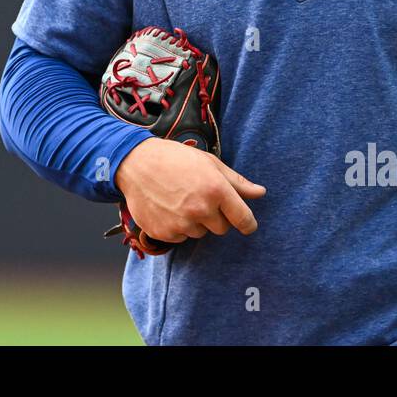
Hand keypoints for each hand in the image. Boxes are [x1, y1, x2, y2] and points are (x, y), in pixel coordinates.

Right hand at [113, 137, 265, 243]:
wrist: (135, 163)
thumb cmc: (175, 158)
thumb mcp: (209, 163)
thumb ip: (236, 182)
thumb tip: (261, 193)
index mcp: (216, 190)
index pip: (243, 219)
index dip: (247, 223)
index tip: (247, 224)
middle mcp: (200, 210)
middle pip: (222, 228)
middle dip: (216, 216)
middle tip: (199, 197)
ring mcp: (181, 224)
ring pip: (200, 233)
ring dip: (195, 221)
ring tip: (179, 199)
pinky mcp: (164, 233)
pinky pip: (180, 238)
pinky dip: (177, 227)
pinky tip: (167, 207)